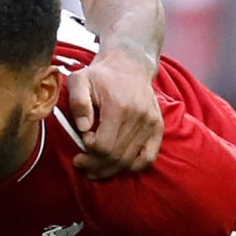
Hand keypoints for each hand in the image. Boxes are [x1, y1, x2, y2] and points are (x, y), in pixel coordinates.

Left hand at [67, 52, 162, 177]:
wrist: (129, 66)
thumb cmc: (100, 76)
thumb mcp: (80, 80)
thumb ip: (78, 102)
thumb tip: (83, 128)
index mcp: (119, 107)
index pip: (103, 145)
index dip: (89, 150)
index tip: (82, 142)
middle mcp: (139, 117)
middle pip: (115, 156)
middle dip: (95, 165)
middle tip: (80, 163)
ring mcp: (150, 124)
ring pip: (129, 161)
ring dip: (109, 169)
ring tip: (93, 168)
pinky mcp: (157, 128)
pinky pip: (148, 158)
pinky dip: (132, 166)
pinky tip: (117, 164)